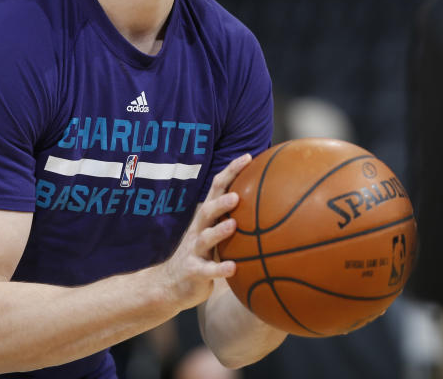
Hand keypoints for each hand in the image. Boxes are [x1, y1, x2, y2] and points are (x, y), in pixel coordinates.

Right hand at [156, 153, 252, 310]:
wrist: (169, 284)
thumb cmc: (202, 255)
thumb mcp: (216, 235)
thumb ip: (235, 220)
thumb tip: (272, 206)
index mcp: (206, 217)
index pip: (217, 188)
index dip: (231, 172)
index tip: (248, 157)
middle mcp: (198, 230)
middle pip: (207, 209)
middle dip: (221, 200)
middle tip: (237, 195)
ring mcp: (194, 250)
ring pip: (205, 238)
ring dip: (219, 231)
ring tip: (233, 225)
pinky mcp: (193, 272)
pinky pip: (207, 270)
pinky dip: (219, 269)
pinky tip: (232, 268)